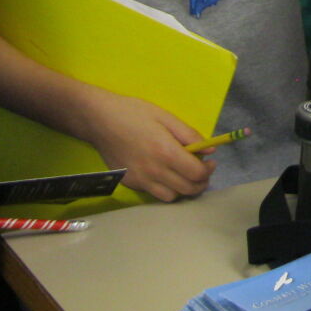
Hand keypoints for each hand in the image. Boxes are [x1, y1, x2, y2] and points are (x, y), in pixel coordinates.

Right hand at [77, 88, 212, 201]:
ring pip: (171, 197)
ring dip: (183, 189)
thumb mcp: (166, 117)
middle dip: (200, 182)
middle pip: (187, 190)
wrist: (99, 120)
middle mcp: (154, 171)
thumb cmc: (134, 113)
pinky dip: (164, 188)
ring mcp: (140, 180)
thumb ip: (190, 135)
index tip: (210, 162)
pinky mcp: (129, 184)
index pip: (197, 174)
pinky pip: (153, 193)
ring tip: (183, 174)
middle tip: (201, 170)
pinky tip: (164, 174)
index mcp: (166, 153)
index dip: (208, 170)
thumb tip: (210, 150)